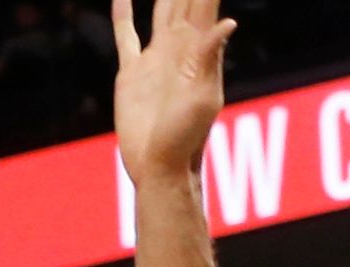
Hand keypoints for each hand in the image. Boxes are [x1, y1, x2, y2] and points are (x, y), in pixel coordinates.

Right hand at [113, 0, 237, 187]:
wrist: (160, 167)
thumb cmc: (186, 139)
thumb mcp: (203, 98)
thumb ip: (210, 57)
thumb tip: (226, 22)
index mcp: (197, 49)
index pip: (205, 3)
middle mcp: (178, 47)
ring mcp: (155, 58)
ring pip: (160, 8)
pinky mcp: (132, 73)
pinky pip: (126, 35)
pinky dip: (122, 13)